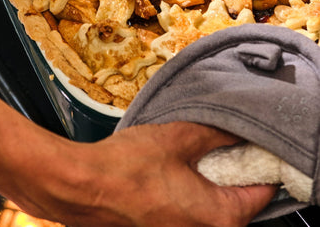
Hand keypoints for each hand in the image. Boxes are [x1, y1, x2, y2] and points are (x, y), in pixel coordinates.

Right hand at [15, 122, 276, 226]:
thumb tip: (239, 127)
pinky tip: (174, 171)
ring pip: (214, 210)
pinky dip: (192, 195)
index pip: (262, 193)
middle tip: (221, 143)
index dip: (260, 163)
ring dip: (211, 184)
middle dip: (234, 173)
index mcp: (219, 218)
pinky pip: (192, 215)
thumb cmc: (128, 167)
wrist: (83, 187)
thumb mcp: (178, 138)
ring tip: (194, 154)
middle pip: (239, 205)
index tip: (254, 142)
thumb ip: (215, 132)